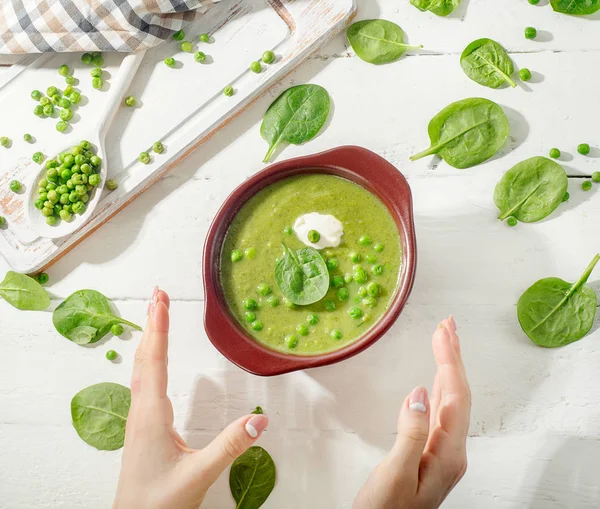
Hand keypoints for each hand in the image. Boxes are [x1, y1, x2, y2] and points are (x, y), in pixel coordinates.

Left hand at [113, 288, 268, 508]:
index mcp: (151, 415)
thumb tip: (260, 419)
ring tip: (155, 316)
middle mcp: (141, 411)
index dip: (158, 329)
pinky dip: (148, 359)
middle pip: (143, 357)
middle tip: (157, 294)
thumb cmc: (159, 502)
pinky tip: (152, 360)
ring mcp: (139, 418)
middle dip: (151, 323)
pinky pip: (142, 381)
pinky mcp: (142, 425)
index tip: (160, 300)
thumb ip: (230, 446)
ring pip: (140, 368)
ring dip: (148, 338)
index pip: (154, 362)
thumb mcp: (199, 474)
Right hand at [353, 317, 470, 508]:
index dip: (449, 360)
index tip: (442, 331)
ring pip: (449, 400)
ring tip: (444, 341)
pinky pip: (439, 411)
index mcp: (448, 453)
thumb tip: (418, 392)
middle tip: (448, 325)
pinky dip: (437, 387)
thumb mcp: (395, 474)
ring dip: (447, 368)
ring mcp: (442, 452)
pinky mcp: (429, 453)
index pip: (455, 395)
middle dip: (453, 356)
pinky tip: (433, 380)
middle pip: (458, 393)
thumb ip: (410, 433)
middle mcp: (451, 450)